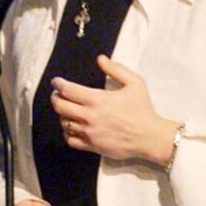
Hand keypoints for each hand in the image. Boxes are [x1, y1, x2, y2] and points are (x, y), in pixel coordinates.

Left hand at [51, 54, 178, 164]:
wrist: (150, 137)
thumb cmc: (142, 109)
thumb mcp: (135, 83)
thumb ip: (116, 69)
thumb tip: (101, 58)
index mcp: (98, 100)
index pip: (68, 90)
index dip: (58, 84)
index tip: (56, 82)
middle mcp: (90, 116)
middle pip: (60, 106)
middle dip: (55, 98)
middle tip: (57, 94)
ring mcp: (89, 132)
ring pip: (63, 122)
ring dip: (62, 114)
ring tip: (66, 109)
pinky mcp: (91, 146)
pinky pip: (70, 140)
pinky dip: (66, 132)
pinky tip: (71, 127)